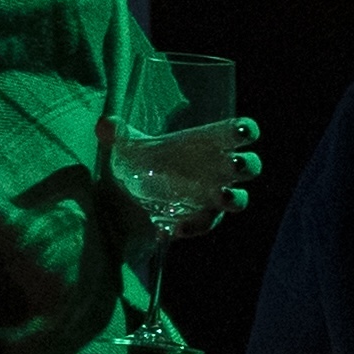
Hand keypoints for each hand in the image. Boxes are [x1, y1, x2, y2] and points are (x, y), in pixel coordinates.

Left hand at [101, 114, 259, 239]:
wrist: (132, 193)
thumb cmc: (144, 160)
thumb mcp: (129, 147)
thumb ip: (118, 135)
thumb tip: (105, 125)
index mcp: (211, 144)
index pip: (240, 133)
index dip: (246, 131)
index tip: (242, 131)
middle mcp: (220, 170)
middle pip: (249, 167)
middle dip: (246, 165)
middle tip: (234, 163)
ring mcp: (214, 195)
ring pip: (238, 199)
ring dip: (233, 198)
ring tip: (219, 196)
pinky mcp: (202, 217)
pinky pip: (205, 224)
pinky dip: (192, 226)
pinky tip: (173, 229)